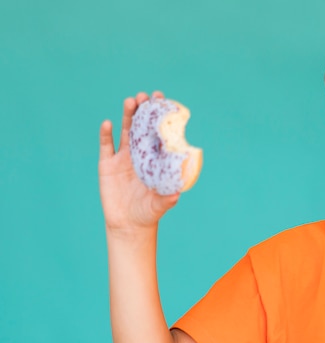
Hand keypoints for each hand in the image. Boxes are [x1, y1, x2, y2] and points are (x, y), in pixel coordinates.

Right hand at [99, 91, 179, 235]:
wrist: (128, 224)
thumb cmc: (149, 212)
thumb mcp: (160, 205)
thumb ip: (168, 198)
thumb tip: (177, 193)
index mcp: (155, 158)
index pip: (158, 132)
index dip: (160, 116)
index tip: (163, 100)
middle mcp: (139, 154)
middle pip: (140, 126)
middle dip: (143, 110)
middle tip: (145, 96)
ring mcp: (122, 158)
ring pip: (125, 131)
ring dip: (127, 115)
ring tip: (130, 101)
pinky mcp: (107, 165)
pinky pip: (106, 146)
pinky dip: (106, 134)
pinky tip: (108, 123)